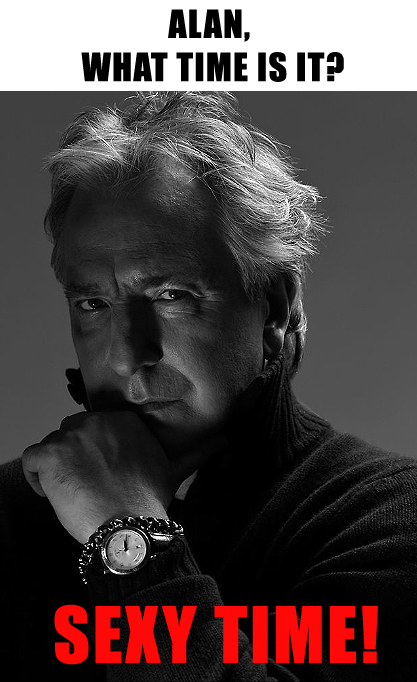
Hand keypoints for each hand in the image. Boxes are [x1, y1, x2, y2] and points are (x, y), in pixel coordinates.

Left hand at [22, 410, 225, 542]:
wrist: (129, 526)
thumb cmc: (149, 500)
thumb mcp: (175, 471)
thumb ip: (197, 452)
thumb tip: (226, 441)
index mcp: (122, 420)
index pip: (93, 429)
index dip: (93, 454)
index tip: (101, 476)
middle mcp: (96, 420)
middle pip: (70, 435)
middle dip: (74, 459)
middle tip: (88, 486)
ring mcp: (71, 436)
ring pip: (50, 447)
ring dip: (56, 471)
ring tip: (74, 494)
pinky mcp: (49, 454)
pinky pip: (30, 461)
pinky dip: (35, 479)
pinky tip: (53, 495)